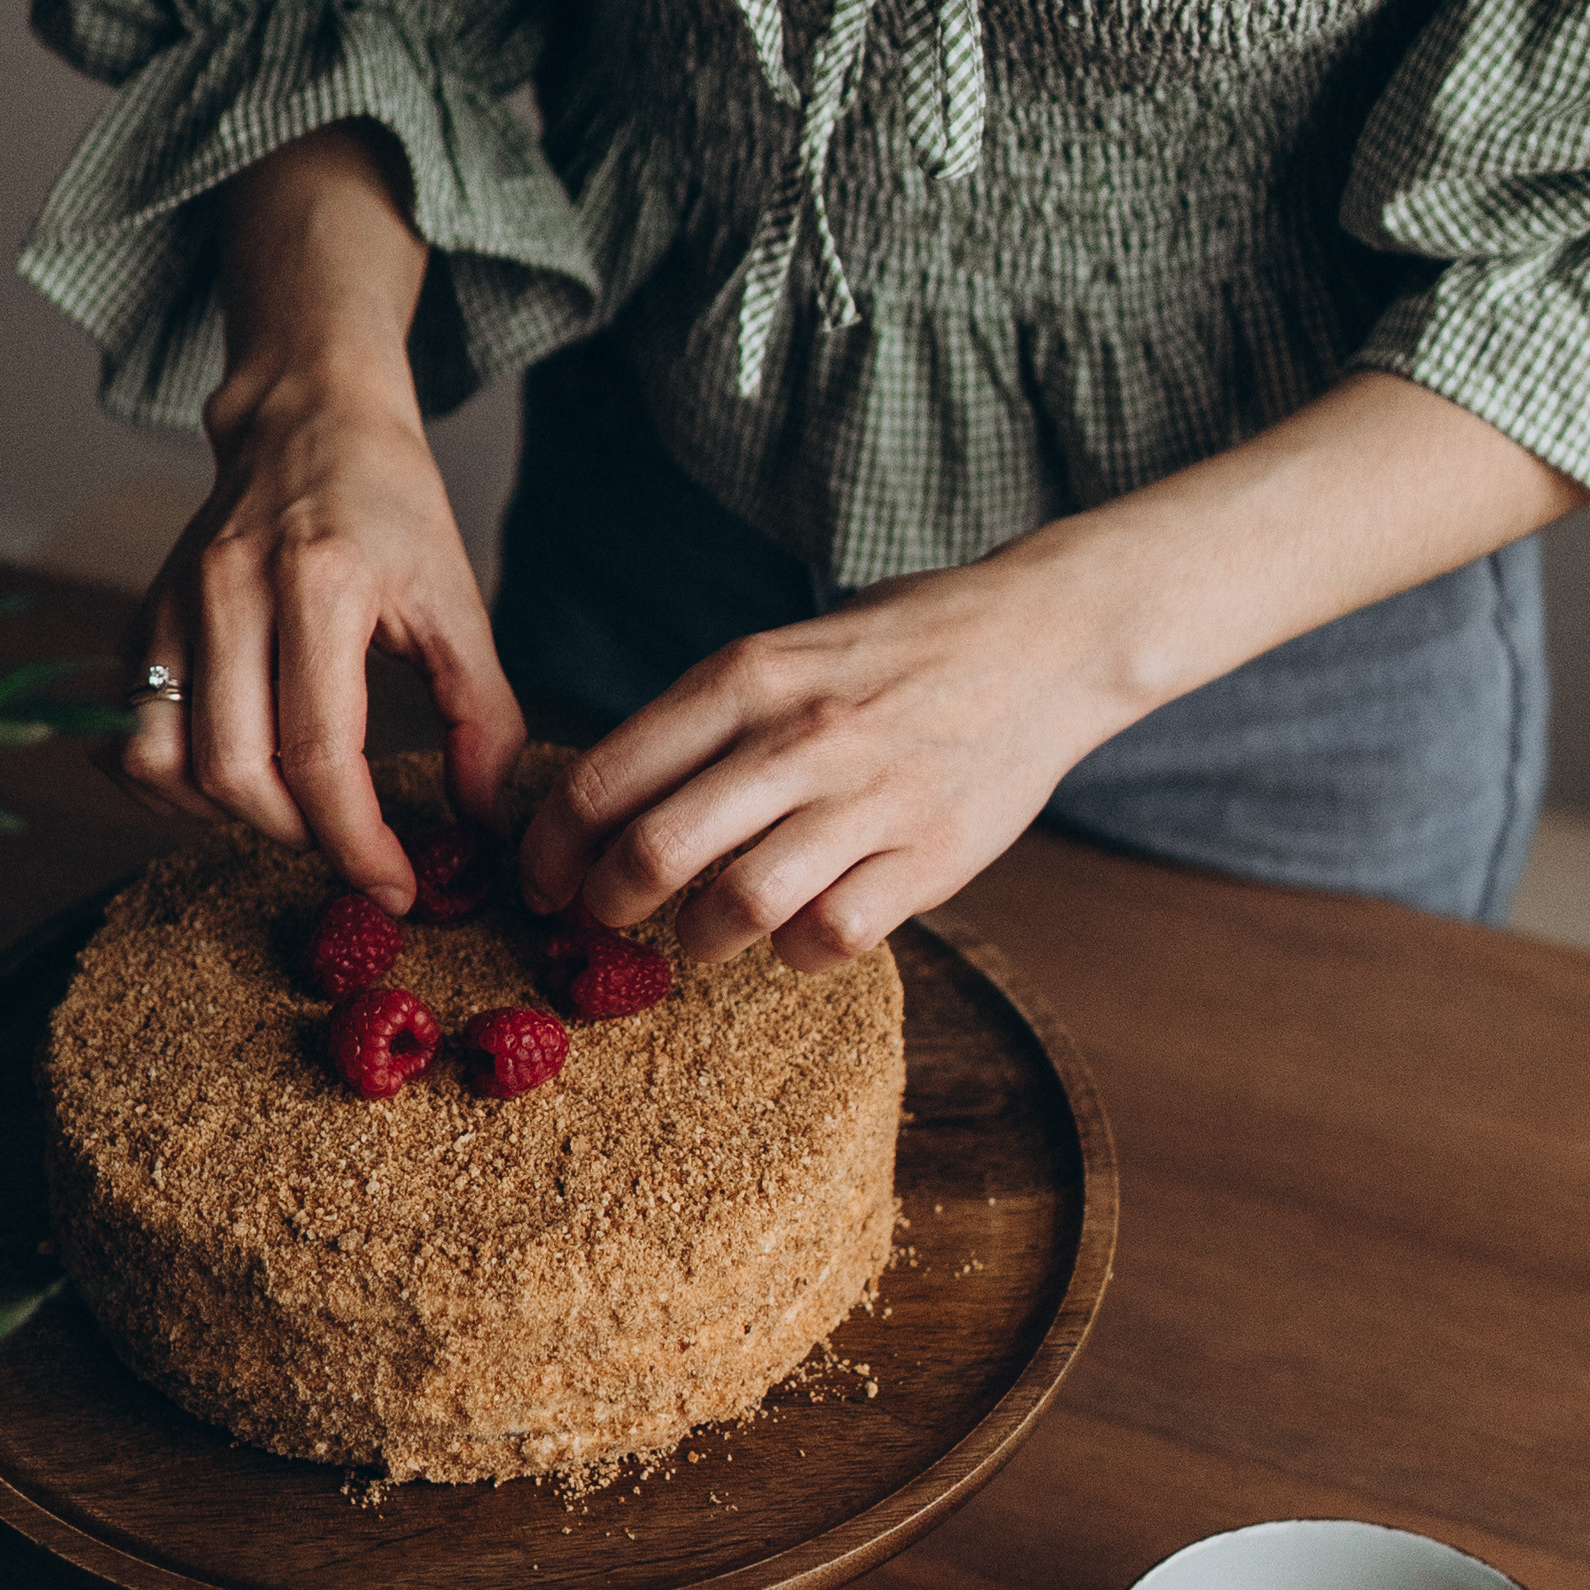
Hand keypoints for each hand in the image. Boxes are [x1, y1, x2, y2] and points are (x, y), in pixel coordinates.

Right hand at [106, 130, 523, 907]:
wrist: (305, 416)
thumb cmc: (388, 505)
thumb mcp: (458, 599)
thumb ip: (482, 715)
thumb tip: (483, 822)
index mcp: (319, 584)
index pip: (319, 753)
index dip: (357, 841)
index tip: (396, 885)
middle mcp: (229, 594)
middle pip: (234, 773)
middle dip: (299, 837)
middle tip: (352, 846)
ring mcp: (172, 607)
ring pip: (162, 763)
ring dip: (226, 816)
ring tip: (293, 809)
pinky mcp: (141, 619)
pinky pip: (131, 736)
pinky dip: (175, 784)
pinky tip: (237, 777)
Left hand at [516, 544, 1123, 972]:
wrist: (1046, 637)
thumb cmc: (899, 645)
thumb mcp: (785, 648)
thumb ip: (706, 716)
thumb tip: (609, 799)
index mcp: (746, 676)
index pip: (605, 779)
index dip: (551, 850)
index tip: (543, 881)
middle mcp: (800, 736)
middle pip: (655, 851)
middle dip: (607, 903)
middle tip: (604, 917)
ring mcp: (869, 799)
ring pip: (738, 907)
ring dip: (699, 938)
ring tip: (701, 932)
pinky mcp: (932, 855)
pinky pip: (831, 936)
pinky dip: (796, 952)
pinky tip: (797, 932)